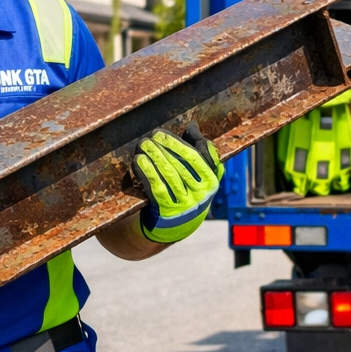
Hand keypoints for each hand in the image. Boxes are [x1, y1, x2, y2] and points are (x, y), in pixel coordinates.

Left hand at [132, 124, 224, 244]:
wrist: (177, 225)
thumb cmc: (188, 190)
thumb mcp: (199, 174)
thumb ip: (199, 151)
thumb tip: (193, 126)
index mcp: (212, 181)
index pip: (198, 157)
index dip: (179, 143)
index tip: (162, 134)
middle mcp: (202, 194)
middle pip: (182, 165)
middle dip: (165, 148)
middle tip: (151, 136)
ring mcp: (185, 204)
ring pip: (169, 175)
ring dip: (155, 157)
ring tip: (144, 145)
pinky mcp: (168, 212)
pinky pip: (156, 189)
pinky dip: (146, 173)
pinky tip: (138, 161)